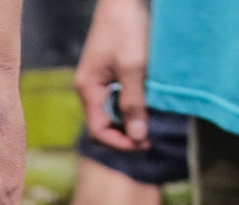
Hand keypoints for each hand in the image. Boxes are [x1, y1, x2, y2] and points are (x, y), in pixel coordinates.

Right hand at [77, 0, 149, 148]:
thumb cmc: (127, 28)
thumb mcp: (133, 67)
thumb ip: (134, 103)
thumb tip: (138, 137)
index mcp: (88, 89)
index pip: (98, 131)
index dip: (120, 143)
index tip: (144, 143)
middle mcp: (88, 87)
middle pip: (103, 125)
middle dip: (125, 134)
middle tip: (150, 137)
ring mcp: (97, 79)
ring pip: (110, 112)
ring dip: (129, 120)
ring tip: (150, 121)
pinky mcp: (107, 72)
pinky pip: (115, 98)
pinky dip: (130, 105)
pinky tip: (146, 103)